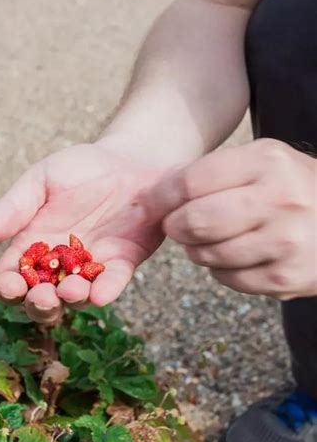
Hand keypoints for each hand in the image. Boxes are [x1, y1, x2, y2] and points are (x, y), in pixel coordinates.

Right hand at [0, 140, 172, 322]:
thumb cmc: (79, 169)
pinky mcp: (122, 263)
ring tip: (70, 291)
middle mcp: (59, 265)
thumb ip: (10, 210)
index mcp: (31, 246)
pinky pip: (113, 282)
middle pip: (42, 298)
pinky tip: (101, 294)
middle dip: (39, 304)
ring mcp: (91, 267)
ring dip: (71, 300)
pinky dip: (107, 290)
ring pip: (76, 297)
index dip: (7, 287)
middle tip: (42, 297)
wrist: (129, 160)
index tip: (9, 286)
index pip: (12, 276)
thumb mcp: (40, 182)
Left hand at [161, 139, 316, 299]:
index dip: (160, 197)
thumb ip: (213, 174)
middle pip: (195, 222)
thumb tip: (152, 198)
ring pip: (206, 255)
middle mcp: (279, 201)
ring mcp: (285, 243)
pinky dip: (222, 269)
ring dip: (198, 250)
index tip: (147, 206)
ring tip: (214, 238)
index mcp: (267, 163)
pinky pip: (227, 279)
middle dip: (175, 227)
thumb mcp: (264, 162)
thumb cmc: (294, 189)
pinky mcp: (285, 278)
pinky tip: (239, 254)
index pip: (191, 181)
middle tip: (177, 226)